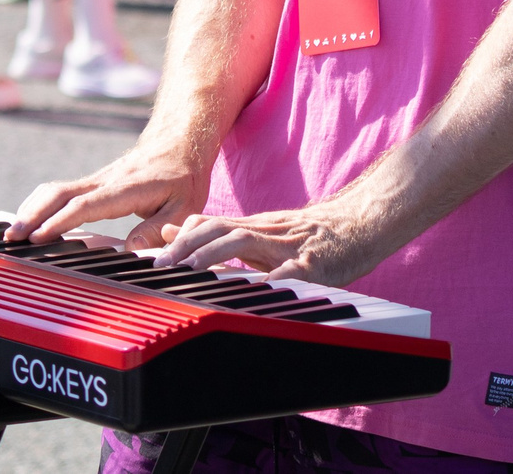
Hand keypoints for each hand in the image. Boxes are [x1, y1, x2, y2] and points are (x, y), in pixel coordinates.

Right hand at [9, 142, 212, 249]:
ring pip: (55, 189)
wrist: (179, 141)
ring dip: (31, 208)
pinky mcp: (94, 182)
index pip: (85, 205)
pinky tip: (30, 220)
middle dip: (33, 214)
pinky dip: (40, 204)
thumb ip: (159, 229)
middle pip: (59, 193)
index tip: (38, 238)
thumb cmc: (184, 177)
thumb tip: (128, 248)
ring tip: (13, 233)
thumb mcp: (184, 207)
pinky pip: (61, 191)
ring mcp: (97, 179)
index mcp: (126, 188)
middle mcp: (105, 180)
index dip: (60, 221)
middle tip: (11, 238)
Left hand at [151, 195, 391, 286]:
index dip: (178, 240)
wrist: (361, 222)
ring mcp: (290, 246)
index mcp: (253, 228)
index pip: (208, 225)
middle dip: (185, 249)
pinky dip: (271, 280)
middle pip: (218, 230)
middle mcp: (266, 232)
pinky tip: (256, 291)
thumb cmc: (310, 235)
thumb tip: (171, 233)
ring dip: (214, 256)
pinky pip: (291, 271)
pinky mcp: (315, 264)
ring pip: (245, 242)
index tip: (151, 260)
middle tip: (160, 270)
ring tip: (191, 273)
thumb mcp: (262, 232)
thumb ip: (220, 235)